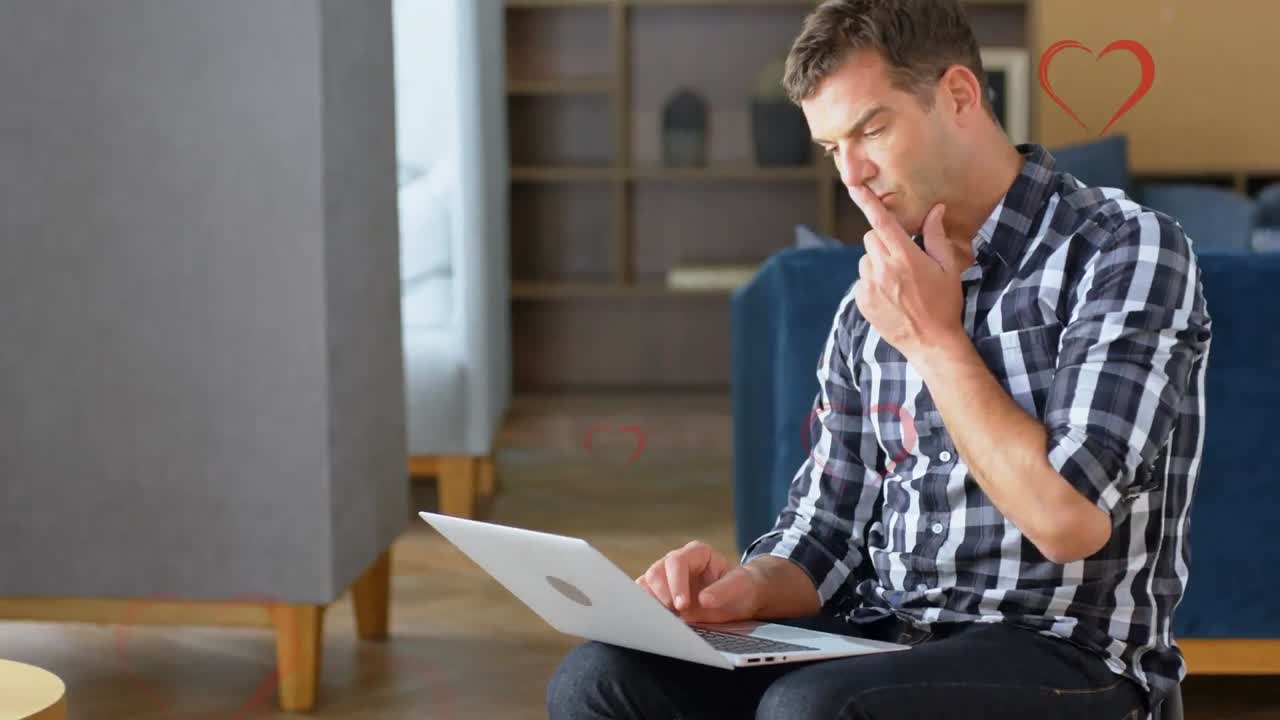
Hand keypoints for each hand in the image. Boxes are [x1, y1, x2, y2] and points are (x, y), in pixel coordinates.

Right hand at [635, 540, 763, 623]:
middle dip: (661, 596)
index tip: (682, 605)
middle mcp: (678, 563)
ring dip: (651, 604)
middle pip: (655, 572)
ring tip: (666, 620)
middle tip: (674, 615)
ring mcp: (667, 578)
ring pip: (645, 585)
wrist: (740, 599)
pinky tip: (657, 621)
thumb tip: (704, 599)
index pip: (676, 562)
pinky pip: (644, 599)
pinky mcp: (661, 595)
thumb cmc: (741, 588)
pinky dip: (646, 610)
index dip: (676, 582)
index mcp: (696, 554)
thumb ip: (724, 590)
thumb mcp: (741, 586)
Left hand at [846, 185, 969, 359]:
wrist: (931, 342)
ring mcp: (869, 287)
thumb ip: (936, 236)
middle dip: (884, 241)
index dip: (867, 202)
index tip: (854, 186)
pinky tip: (891, 296)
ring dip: (878, 263)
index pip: (881, 222)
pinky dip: (872, 283)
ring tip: (899, 282)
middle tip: (903, 258)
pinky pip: (862, 280)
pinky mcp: (861, 301)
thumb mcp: (948, 268)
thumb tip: (935, 209)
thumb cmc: (945, 303)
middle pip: (870, 238)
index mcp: (905, 257)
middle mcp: (883, 269)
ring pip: (865, 260)